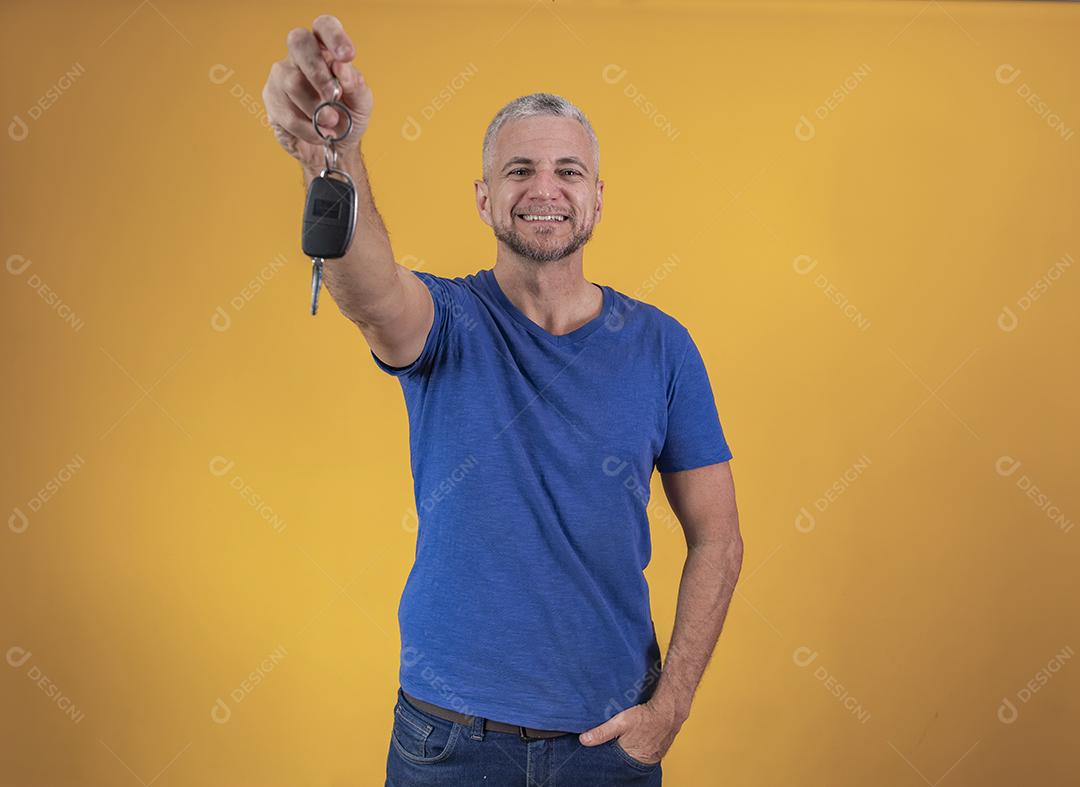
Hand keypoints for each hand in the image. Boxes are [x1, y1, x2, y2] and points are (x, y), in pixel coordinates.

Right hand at [261, 14, 373, 169]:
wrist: (334, 148)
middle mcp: (300, 57)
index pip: (323, 27)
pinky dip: (307, 128)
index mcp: (325, 50)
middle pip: (299, 42)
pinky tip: (319, 133)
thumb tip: (342, 68)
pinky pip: (286, 111)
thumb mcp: (362, 104)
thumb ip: (356, 85)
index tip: (347, 56)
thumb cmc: (348, 118)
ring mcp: (282, 76)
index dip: (334, 36)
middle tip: (334, 96)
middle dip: (319, 72)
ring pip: (291, 81)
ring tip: (331, 123)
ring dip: (316, 109)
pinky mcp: (271, 99)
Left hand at [578, 698, 682, 764]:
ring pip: (637, 753)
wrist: (670, 709)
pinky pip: (647, 748)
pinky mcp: (660, 746)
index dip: (609, 755)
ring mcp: (654, 754)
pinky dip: (641, 743)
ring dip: (631, 747)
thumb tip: (584, 740)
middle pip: (626, 758)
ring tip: (627, 736)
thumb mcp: (621, 722)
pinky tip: (638, 734)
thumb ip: (602, 732)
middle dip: (619, 751)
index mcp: (633, 757)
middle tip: (617, 740)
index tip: (605, 748)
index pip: (616, 762)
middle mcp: (644, 759)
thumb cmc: (646, 716)